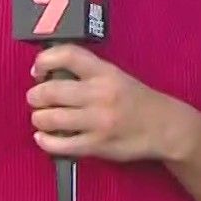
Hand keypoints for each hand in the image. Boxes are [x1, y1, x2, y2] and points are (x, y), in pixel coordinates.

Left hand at [26, 45, 195, 163]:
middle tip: (36, 99)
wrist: (165, 127)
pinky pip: (60, 144)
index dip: (44, 61)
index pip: (67, 55)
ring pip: (50, 118)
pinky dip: (45, 141)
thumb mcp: (116, 76)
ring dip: (38, 118)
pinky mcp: (97, 145)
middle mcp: (100, 94)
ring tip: (42, 118)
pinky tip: (44, 137)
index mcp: (105, 72)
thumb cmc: (137, 100)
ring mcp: (98, 121)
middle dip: (35, 96)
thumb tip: (48, 74)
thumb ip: (86, 73)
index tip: (39, 71)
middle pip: (50, 90)